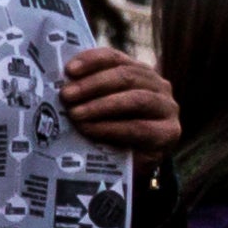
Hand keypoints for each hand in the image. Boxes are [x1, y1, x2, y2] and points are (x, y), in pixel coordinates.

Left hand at [61, 44, 180, 152]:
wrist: (127, 169)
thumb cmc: (106, 134)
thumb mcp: (95, 109)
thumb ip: (86, 94)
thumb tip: (60, 84)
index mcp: (138, 72)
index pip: (115, 58)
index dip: (92, 60)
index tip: (69, 70)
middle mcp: (158, 86)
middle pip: (126, 76)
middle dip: (92, 84)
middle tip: (66, 95)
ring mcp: (167, 109)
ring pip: (136, 99)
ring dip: (101, 105)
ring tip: (75, 114)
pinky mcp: (168, 133)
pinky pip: (138, 127)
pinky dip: (111, 128)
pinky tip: (90, 130)